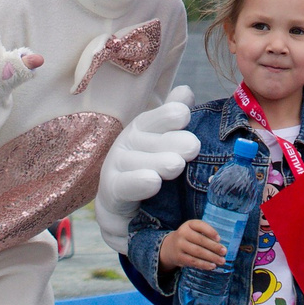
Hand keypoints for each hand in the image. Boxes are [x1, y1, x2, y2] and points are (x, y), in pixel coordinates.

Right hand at [96, 86, 201, 255]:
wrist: (127, 213)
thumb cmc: (151, 168)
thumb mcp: (164, 143)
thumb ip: (173, 118)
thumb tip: (185, 91)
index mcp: (144, 128)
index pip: (156, 118)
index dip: (168, 115)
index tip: (184, 115)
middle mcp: (129, 142)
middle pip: (151, 140)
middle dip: (172, 142)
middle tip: (192, 147)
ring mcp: (117, 166)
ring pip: (139, 162)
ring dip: (158, 163)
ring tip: (177, 165)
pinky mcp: (110, 192)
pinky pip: (124, 185)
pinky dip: (138, 183)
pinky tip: (153, 181)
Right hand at [157, 219, 228, 279]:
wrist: (169, 247)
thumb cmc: (188, 238)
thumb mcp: (193, 231)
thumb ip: (205, 234)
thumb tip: (220, 245)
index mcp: (188, 224)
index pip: (200, 225)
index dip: (210, 231)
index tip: (219, 239)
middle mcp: (182, 233)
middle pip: (200, 240)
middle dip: (214, 247)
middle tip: (224, 252)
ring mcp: (179, 245)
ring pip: (198, 252)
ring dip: (211, 257)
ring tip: (221, 261)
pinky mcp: (179, 257)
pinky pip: (193, 261)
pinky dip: (204, 264)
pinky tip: (212, 266)